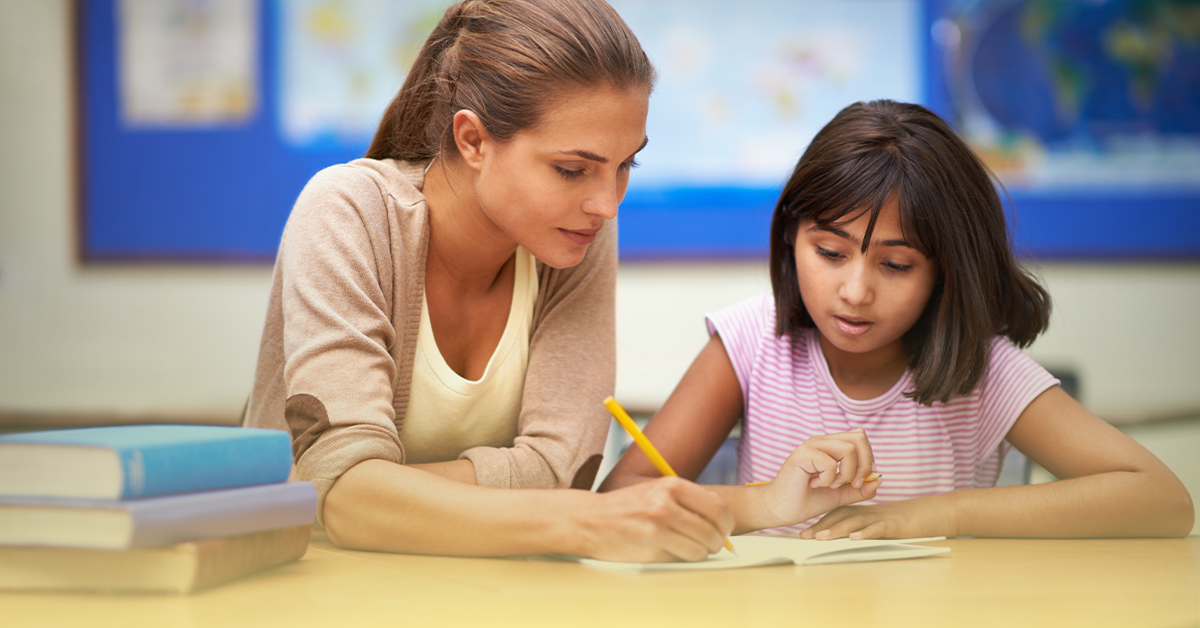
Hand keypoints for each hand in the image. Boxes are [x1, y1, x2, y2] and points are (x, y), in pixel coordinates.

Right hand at [574, 476, 733, 562]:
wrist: (591, 520)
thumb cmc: (627, 507)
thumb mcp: (656, 491)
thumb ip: (686, 501)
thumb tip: (721, 519)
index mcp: (671, 485)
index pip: (717, 507)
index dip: (726, 523)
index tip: (724, 529)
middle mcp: (665, 503)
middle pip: (712, 530)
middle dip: (717, 541)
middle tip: (712, 544)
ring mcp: (658, 527)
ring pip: (701, 548)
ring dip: (701, 552)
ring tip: (689, 547)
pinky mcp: (650, 547)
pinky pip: (682, 557)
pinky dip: (682, 557)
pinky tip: (670, 550)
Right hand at [758, 429, 880, 526]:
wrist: (781, 509)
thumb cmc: (807, 500)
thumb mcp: (841, 495)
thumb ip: (860, 489)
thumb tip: (879, 479)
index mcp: (831, 446)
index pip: (861, 437)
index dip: (868, 459)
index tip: (859, 481)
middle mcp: (822, 441)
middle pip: (859, 438)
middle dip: (863, 465)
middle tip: (852, 484)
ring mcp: (811, 446)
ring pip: (848, 449)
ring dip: (846, 473)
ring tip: (832, 485)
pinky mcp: (802, 455)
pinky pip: (830, 463)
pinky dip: (828, 479)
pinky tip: (815, 484)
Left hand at [798, 494, 958, 539]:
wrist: (930, 513)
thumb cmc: (903, 522)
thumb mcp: (878, 525)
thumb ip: (861, 528)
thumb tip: (841, 540)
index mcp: (863, 512)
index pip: (837, 515)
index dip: (819, 522)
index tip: (802, 533)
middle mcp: (868, 513)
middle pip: (841, 517)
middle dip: (821, 527)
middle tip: (803, 535)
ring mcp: (880, 518)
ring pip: (855, 522)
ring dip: (837, 530)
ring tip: (821, 537)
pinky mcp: (894, 525)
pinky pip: (878, 528)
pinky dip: (866, 533)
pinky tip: (854, 538)